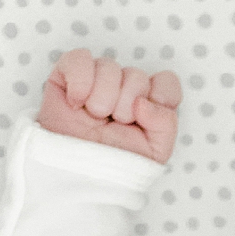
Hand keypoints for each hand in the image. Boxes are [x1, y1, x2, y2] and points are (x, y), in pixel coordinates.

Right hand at [37, 48, 181, 164]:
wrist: (79, 176)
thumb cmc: (115, 165)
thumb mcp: (155, 152)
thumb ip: (165, 123)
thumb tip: (142, 102)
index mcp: (148, 104)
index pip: (166, 81)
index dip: (158, 97)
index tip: (143, 119)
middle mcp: (123, 89)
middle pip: (137, 75)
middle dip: (125, 105)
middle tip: (113, 124)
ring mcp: (96, 81)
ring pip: (108, 66)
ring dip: (102, 97)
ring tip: (94, 117)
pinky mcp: (68, 76)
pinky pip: (79, 59)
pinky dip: (80, 82)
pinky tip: (77, 104)